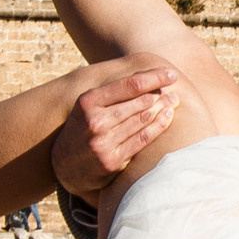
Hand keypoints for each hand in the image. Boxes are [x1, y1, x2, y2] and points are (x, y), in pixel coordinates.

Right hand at [53, 64, 180, 198]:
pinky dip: (158, 126)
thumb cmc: (82, 127)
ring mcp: (103, 142)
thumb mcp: (88, 105)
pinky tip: (167, 116)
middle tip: (175, 88)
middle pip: (139, 102)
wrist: (63, 165)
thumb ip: (112, 91)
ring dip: (163, 108)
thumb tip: (148, 76)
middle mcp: (95, 121)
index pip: (129, 85)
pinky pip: (142, 139)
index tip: (171, 74)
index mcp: (88, 102)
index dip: (153, 78)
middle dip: (160, 94)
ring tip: (174, 100)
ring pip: (143, 120)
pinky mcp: (112, 161)